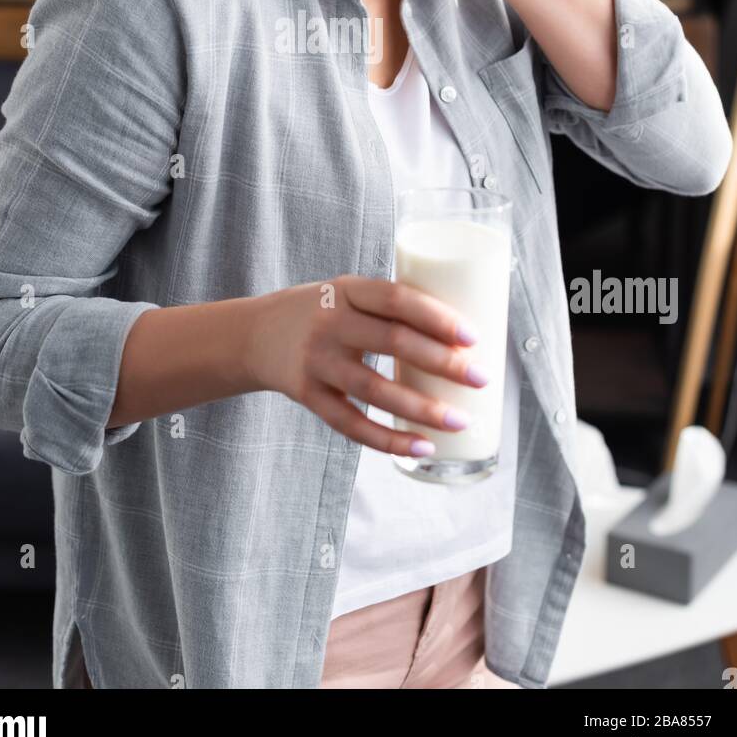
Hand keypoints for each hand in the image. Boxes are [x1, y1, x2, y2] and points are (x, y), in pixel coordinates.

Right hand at [243, 274, 489, 456]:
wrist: (254, 334)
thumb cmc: (322, 312)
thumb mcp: (346, 293)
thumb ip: (390, 308)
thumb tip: (462, 336)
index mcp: (346, 289)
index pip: (396, 299)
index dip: (436, 317)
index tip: (473, 336)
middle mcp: (329, 323)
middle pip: (393, 343)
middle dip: (442, 362)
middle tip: (481, 377)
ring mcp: (316, 361)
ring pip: (375, 390)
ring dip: (422, 408)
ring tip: (461, 419)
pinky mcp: (307, 395)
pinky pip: (351, 424)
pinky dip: (388, 439)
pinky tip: (421, 447)